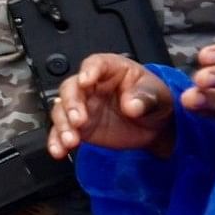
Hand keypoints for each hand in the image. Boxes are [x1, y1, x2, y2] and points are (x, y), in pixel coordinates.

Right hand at [49, 53, 176, 159]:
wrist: (155, 127)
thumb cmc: (153, 100)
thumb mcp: (157, 95)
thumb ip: (146, 98)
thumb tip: (132, 105)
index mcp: (111, 70)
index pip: (96, 64)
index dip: (89, 71)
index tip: (86, 81)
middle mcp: (91, 86)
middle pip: (71, 88)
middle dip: (71, 103)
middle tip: (78, 119)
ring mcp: (83, 107)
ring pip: (62, 110)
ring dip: (62, 125)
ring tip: (71, 140)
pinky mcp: (79, 127)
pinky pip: (61, 132)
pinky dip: (57, 141)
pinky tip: (59, 150)